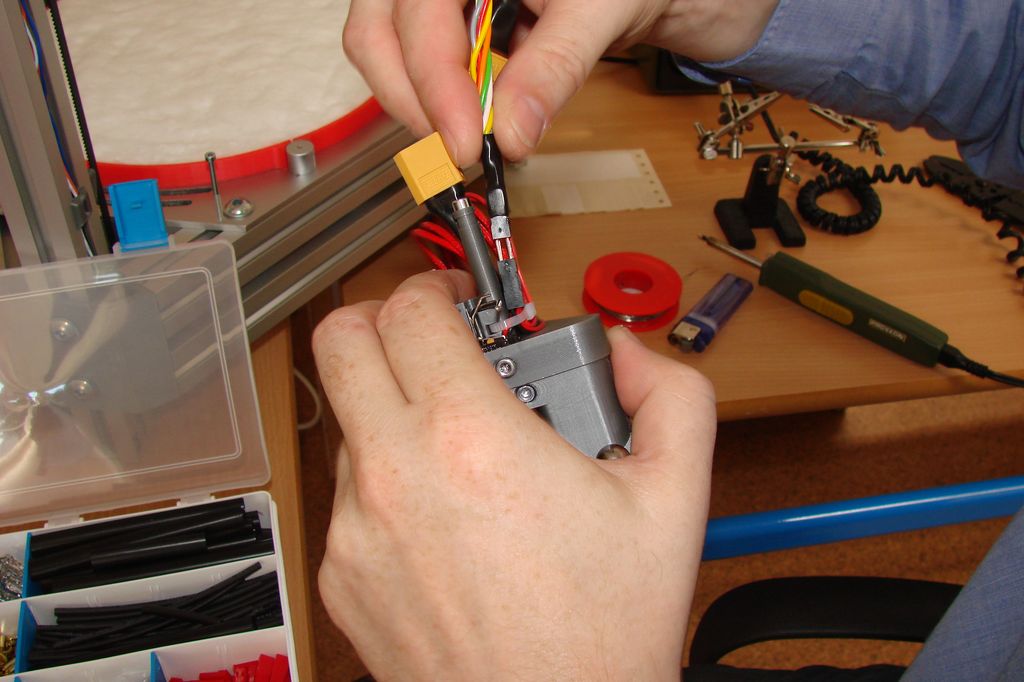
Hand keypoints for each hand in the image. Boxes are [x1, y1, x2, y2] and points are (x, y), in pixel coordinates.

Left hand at [313, 269, 716, 679]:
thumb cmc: (603, 632)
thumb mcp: (674, 498)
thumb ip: (671, 395)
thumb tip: (625, 354)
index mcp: (471, 438)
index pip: (409, 311)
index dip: (433, 286)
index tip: (456, 299)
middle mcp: (396, 475)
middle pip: (340, 342)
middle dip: (381, 319)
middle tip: (429, 338)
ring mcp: (357, 528)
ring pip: (349, 420)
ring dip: (394, 408)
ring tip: (462, 448)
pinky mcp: (343, 574)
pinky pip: (350, 494)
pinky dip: (389, 480)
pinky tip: (448, 516)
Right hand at [343, 1, 777, 165]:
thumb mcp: (605, 9)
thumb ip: (555, 67)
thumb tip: (511, 133)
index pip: (418, 10)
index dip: (432, 79)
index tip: (464, 142)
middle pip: (381, 29)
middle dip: (412, 95)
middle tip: (457, 150)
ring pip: (394, 49)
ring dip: (425, 101)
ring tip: (471, 137)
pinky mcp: (464, 21)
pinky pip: (430, 62)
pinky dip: (449, 97)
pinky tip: (484, 114)